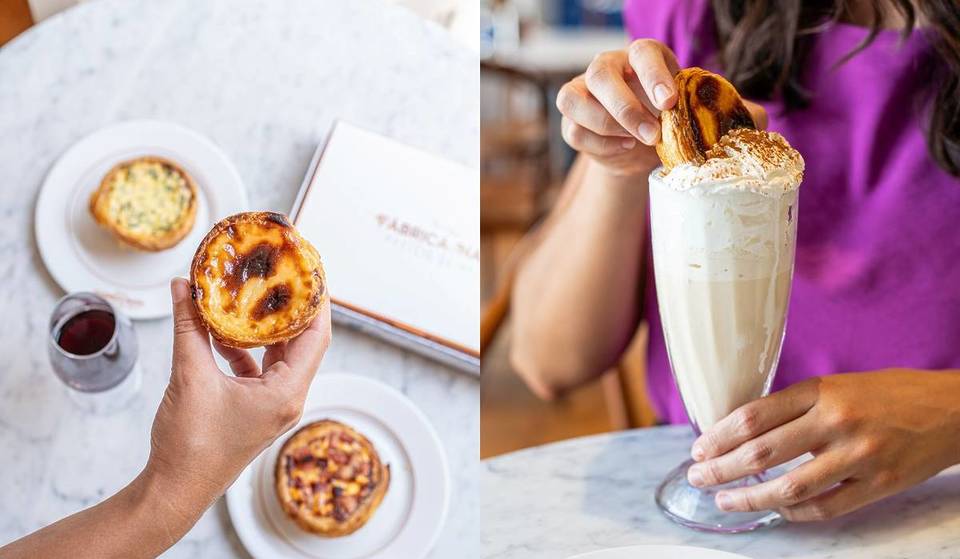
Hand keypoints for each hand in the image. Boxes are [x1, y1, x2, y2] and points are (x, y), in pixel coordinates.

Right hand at [146, 278, 331, 510]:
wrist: (175, 490)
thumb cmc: (190, 445)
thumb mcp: (190, 376)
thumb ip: (189, 328)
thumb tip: (184, 287)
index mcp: (286, 392)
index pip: (316, 336)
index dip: (316, 301)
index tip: (309, 272)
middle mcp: (287, 399)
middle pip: (301, 343)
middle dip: (289, 309)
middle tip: (280, 276)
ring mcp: (272, 406)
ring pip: (278, 356)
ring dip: (264, 329)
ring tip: (251, 297)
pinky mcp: (254, 410)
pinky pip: (259, 370)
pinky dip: (245, 350)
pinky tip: (222, 333)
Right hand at [556, 39, 767, 177]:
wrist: (641, 148)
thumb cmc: (674, 122)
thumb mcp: (705, 115)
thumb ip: (733, 114)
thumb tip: (759, 121)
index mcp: (643, 57)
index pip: (642, 53)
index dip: (654, 75)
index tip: (670, 102)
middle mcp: (609, 68)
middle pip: (600, 73)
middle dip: (625, 107)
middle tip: (652, 134)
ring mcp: (584, 92)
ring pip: (573, 98)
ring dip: (605, 125)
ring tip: (634, 144)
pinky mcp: (572, 120)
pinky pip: (573, 130)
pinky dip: (597, 145)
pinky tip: (622, 151)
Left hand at [687, 370, 959, 521]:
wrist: (951, 409)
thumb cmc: (888, 394)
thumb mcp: (838, 385)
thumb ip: (796, 406)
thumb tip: (743, 431)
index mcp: (822, 389)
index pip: (754, 415)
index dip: (719, 435)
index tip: (699, 448)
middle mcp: (837, 420)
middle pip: (762, 452)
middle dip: (721, 468)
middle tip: (698, 477)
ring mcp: (860, 455)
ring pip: (789, 487)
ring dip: (750, 498)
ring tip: (726, 500)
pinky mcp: (880, 484)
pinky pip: (827, 507)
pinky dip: (796, 512)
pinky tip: (777, 510)